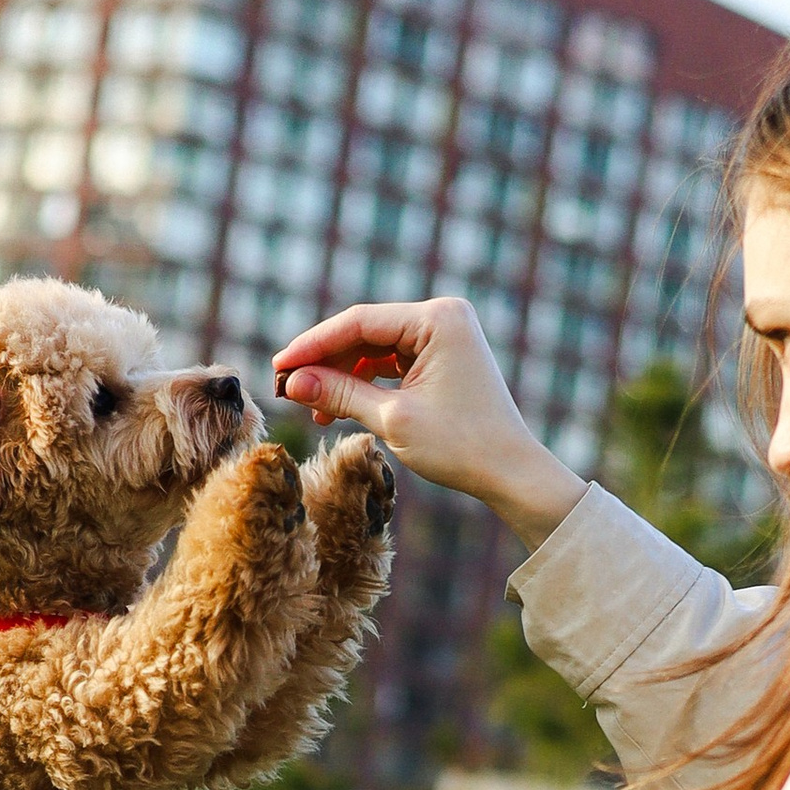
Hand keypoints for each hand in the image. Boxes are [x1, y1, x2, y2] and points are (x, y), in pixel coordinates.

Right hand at [274, 297, 585, 550]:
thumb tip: (291, 382)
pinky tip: (337, 407)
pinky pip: (392, 363)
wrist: (512, 473)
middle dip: (325, 362)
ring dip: (341, 375)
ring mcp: (445, 336)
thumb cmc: (461, 446)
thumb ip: (340, 393)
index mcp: (438, 318)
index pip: (360, 322)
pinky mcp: (443, 358)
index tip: (277, 367)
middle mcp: (444, 316)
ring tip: (311, 406)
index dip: (313, 345)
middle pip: (365, 332)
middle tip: (285, 387)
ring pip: (375, 349)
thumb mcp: (392, 419)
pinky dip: (365, 383)